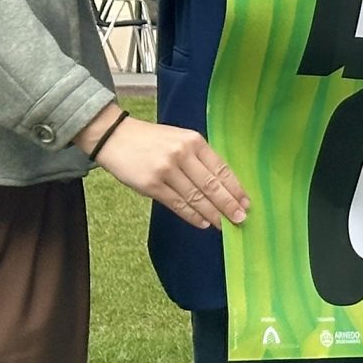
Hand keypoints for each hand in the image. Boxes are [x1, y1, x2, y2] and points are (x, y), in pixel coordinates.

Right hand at [91, 109, 249, 227]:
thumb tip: (222, 185)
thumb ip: (200, 158)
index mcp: (194, 141)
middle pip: (211, 185)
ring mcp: (166, 170)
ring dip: (212, 214)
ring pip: (195, 197)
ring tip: (223, 225)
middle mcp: (182, 154)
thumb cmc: (153, 140)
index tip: (246, 202)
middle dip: (228, 205)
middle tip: (240, 219)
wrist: (115, 137)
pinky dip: (192, 215)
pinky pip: (177, 204)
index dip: (235, 188)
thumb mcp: (181, 139)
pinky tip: (203, 222)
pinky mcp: (151, 185)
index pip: (221, 169)